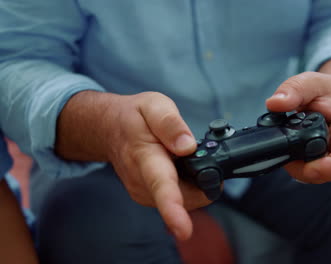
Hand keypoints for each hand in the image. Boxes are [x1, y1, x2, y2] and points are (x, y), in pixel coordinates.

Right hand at [56, 91, 211, 240]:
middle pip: (186, 199)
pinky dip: (187, 185)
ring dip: (195, 183)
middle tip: (198, 154)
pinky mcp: (148, 197)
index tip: (184, 230)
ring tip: (181, 157)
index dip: (174, 210)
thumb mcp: (154, 105)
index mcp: (145, 158)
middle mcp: (142, 183)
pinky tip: (178, 167)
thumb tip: (188, 146)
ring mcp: (144, 193)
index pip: (161, 186)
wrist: (109, 128)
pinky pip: (181, 198)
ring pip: (187, 200)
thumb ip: (170, 124)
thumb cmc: (133, 117)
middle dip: (204, 182)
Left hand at [266, 57, 330, 182]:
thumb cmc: (326, 90)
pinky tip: (286, 147)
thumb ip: (294, 89)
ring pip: (314, 175)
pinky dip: (292, 162)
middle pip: (329, 173)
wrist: (329, 96)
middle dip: (304, 170)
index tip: (309, 167)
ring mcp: (328, 158)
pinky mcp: (315, 161)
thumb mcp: (311, 81)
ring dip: (296, 167)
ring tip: (285, 145)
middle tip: (284, 153)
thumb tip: (274, 103)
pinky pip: (304, 170)